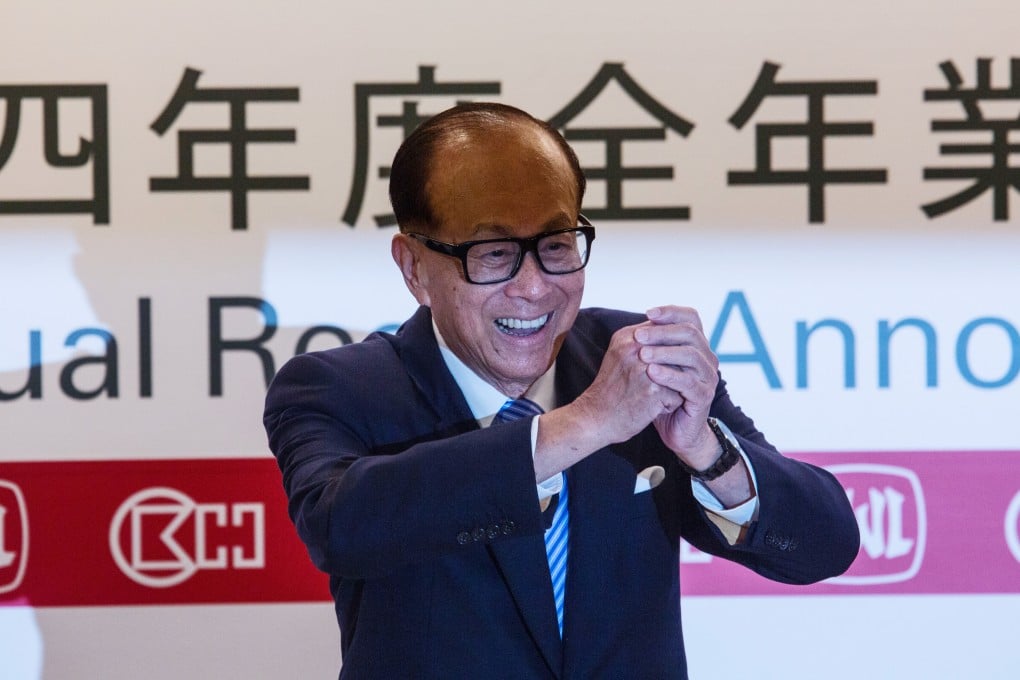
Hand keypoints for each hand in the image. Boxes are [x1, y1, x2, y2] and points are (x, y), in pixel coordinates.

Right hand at [571, 320, 685, 444]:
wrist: (595, 418)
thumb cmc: (611, 388)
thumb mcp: (619, 355)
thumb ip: (642, 340)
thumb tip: (673, 331)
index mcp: (627, 337)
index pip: (665, 331)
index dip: (670, 350)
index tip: (662, 366)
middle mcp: (636, 349)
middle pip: (677, 350)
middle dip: (675, 367)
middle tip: (660, 383)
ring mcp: (645, 369)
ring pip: (682, 372)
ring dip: (674, 385)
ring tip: (655, 395)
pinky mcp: (654, 391)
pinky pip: (679, 394)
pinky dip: (670, 404)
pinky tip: (653, 408)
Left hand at [635, 306, 720, 463]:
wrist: (674, 429)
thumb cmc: (661, 394)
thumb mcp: (654, 365)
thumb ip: (652, 346)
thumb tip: (639, 324)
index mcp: (696, 345)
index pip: (691, 318)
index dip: (671, 312)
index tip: (648, 313)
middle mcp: (706, 357)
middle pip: (690, 333)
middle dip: (662, 332)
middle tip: (638, 336)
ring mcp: (708, 376)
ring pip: (691, 355)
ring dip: (665, 352)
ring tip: (642, 354)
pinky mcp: (704, 396)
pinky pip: (689, 382)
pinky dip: (670, 375)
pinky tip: (652, 372)